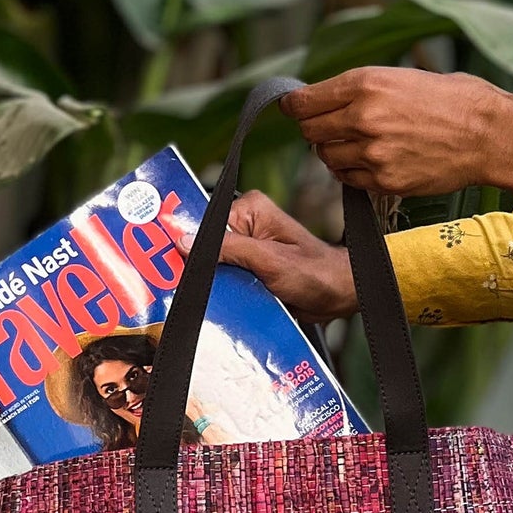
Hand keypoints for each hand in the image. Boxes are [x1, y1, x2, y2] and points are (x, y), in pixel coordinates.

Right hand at [194, 191, 356, 324]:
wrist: (336, 296)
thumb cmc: (315, 273)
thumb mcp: (269, 260)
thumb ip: (229, 250)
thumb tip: (187, 242)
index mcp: (250, 210)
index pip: (205, 223)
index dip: (191, 245)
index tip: (175, 264)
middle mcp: (246, 226)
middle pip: (206, 246)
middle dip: (203, 268)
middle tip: (201, 285)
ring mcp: (247, 250)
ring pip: (213, 267)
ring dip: (214, 285)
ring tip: (222, 295)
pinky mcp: (249, 270)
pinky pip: (225, 280)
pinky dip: (225, 293)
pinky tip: (227, 302)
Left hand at [281, 66, 512, 197]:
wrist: (491, 135)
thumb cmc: (454, 100)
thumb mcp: (403, 77)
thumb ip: (360, 90)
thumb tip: (324, 102)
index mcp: (366, 83)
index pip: (304, 102)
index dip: (295, 107)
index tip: (295, 109)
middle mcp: (363, 117)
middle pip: (310, 132)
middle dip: (317, 130)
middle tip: (334, 128)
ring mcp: (372, 152)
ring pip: (327, 158)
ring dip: (336, 152)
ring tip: (364, 144)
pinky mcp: (383, 180)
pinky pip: (349, 179)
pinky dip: (354, 172)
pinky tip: (376, 160)